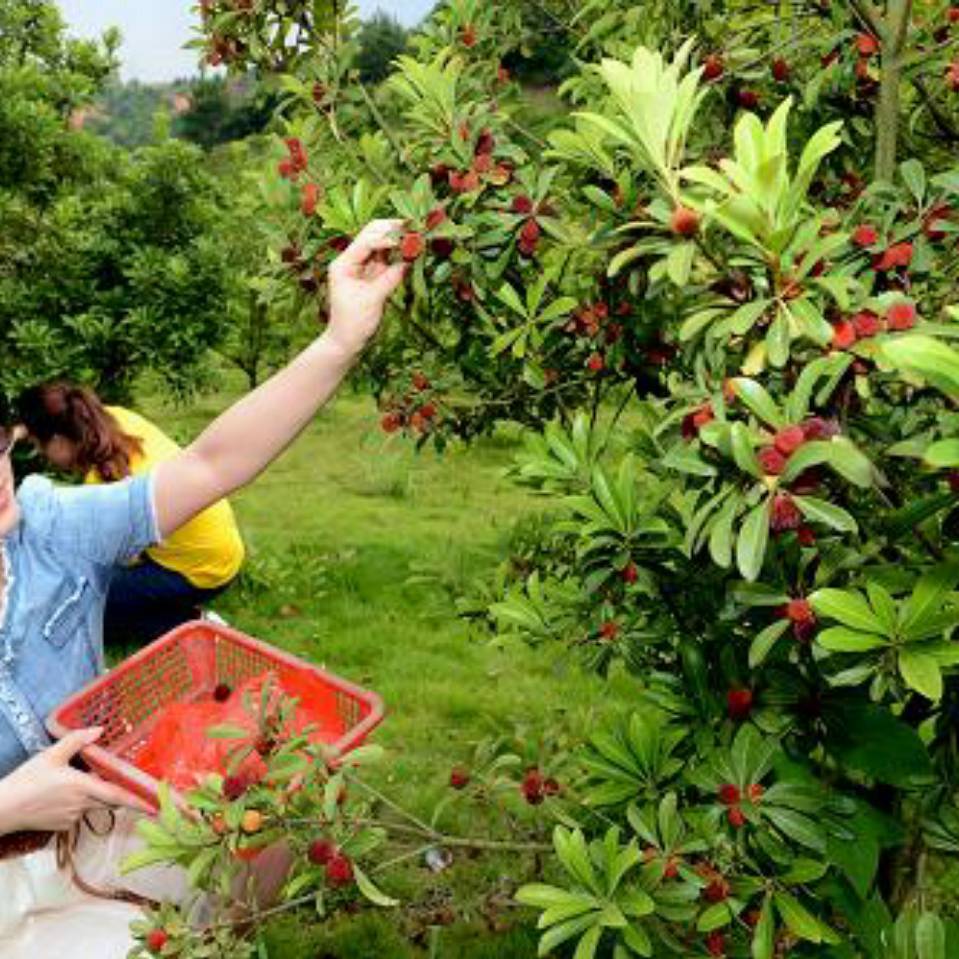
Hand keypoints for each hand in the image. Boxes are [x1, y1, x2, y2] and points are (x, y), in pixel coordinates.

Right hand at [0, 728, 152, 833]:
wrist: (3, 809)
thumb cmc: (26, 780)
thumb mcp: (51, 755)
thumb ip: (76, 741)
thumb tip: (99, 730)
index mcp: (82, 786)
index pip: (116, 795)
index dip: (137, 800)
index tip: (154, 805)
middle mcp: (81, 805)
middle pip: (109, 800)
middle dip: (117, 793)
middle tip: (117, 782)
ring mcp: (72, 818)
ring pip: (94, 806)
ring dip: (94, 797)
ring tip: (74, 785)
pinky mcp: (62, 826)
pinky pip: (79, 814)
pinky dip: (79, 805)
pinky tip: (60, 797)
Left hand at [325, 219, 407, 358]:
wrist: (347, 341)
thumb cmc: (353, 323)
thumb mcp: (372, 299)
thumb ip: (390, 278)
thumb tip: (409, 260)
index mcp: (344, 263)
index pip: (367, 241)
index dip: (388, 237)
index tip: (408, 237)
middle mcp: (352, 260)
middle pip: (373, 235)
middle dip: (393, 231)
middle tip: (415, 229)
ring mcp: (363, 267)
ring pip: (382, 244)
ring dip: (399, 240)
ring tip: (417, 238)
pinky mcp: (373, 275)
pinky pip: (388, 260)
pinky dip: (400, 255)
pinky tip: (413, 252)